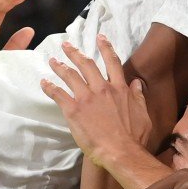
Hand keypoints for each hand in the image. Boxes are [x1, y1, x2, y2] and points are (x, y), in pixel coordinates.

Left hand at [42, 36, 154, 164]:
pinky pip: (58, 94)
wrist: (121, 151)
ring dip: (60, 66)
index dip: (106, 48)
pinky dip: (50, 87)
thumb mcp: (143, 115)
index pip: (112, 62)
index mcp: (119, 89)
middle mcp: (102, 88)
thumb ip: (139, 97)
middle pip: (87, 64)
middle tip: (66, 45)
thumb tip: (137, 83)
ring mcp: (87, 98)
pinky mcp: (73, 110)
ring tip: (53, 60)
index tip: (99, 37)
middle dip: (75, 53)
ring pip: (71, 75)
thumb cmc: (134, 137)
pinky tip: (44, 82)